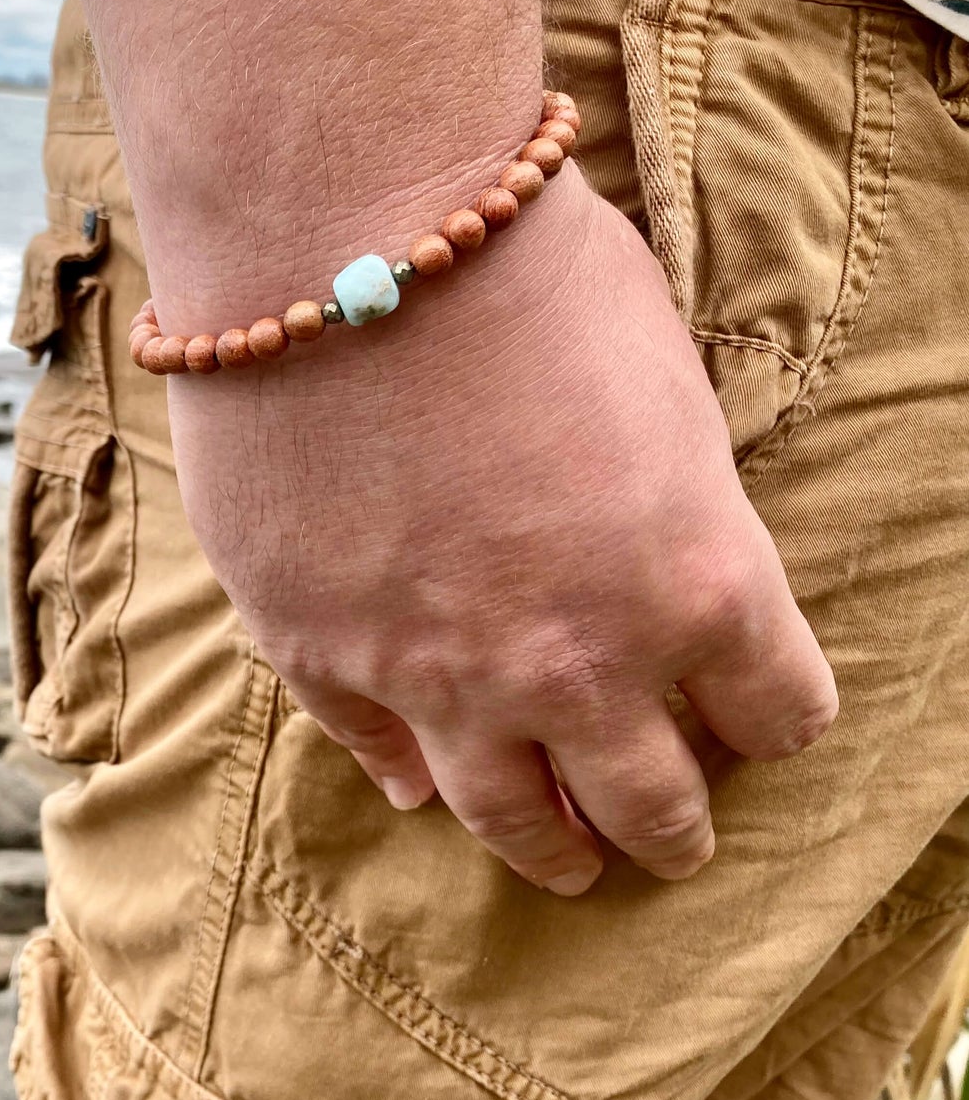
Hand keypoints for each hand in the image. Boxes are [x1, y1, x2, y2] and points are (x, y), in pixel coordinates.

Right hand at [167, 167, 837, 892]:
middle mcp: (574, 662)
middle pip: (650, 806)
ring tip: (563, 865)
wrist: (339, 235)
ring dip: (551, 853)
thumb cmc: (524, 272)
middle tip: (673, 841)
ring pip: (509, 817)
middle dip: (675, 830)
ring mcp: (435, 673)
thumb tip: (646, 569)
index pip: (780, 711)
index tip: (760, 712)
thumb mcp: (665, 382)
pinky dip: (404, 773)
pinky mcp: (318, 651)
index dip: (778, 718)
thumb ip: (677, 505)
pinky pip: (373, 749)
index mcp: (697, 584)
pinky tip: (418, 786)